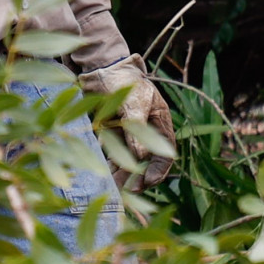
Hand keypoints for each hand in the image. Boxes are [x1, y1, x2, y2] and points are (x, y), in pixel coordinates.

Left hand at [79, 54, 176, 190]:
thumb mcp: (132, 100)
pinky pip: (113, 159)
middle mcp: (146, 134)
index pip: (165, 153)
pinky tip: (103, 179)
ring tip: (113, 190)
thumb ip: (136, 126)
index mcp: (159, 123)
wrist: (99, 70)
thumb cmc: (122, 80)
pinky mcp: (111, 138)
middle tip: (128, 192)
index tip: (148, 182)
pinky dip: (109, 169)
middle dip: (138, 179)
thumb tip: (140, 156)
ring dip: (122, 178)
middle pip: (146, 164)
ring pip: (128, 164)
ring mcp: (128, 137)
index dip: (158, 170)